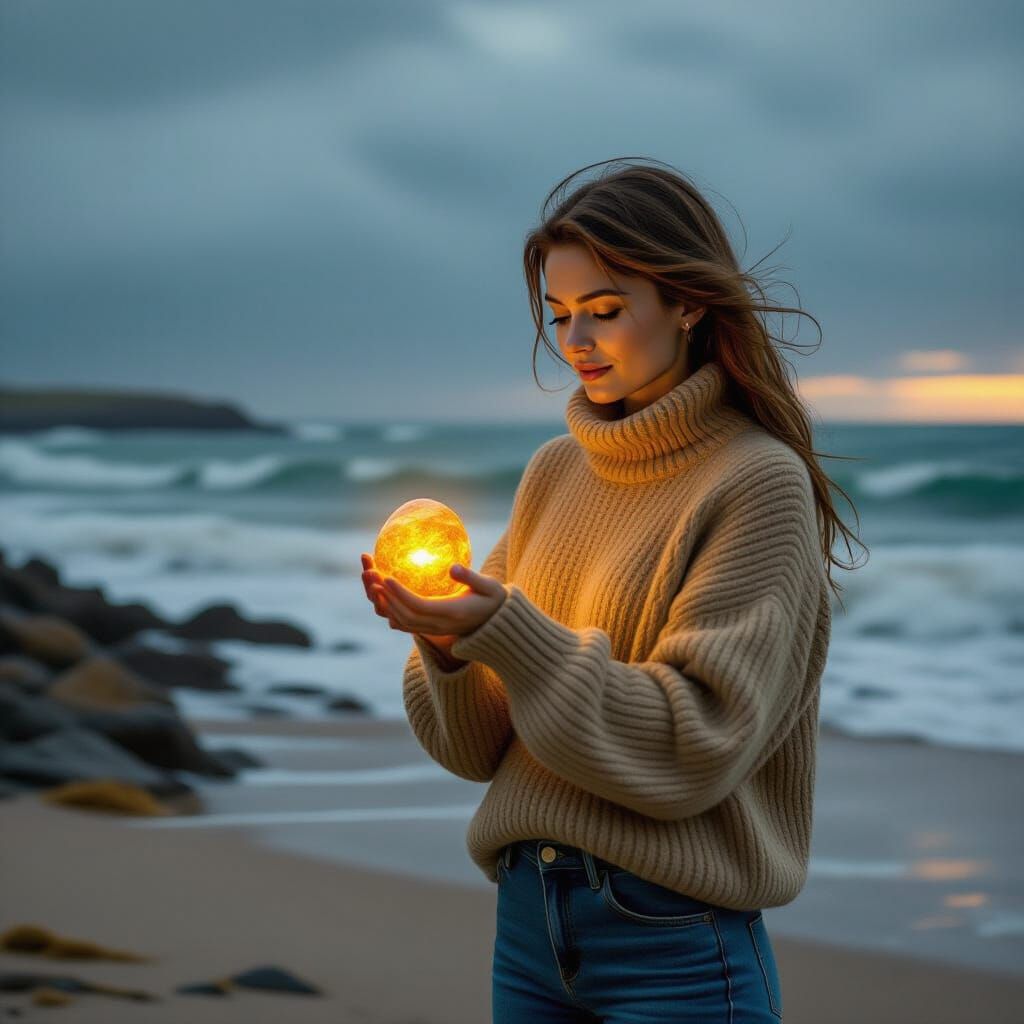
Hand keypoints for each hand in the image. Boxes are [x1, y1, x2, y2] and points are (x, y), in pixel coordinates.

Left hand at [360, 553, 506, 643]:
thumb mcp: (490, 587)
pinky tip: (380, 593)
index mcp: (452, 613)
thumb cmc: (494, 600)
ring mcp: (432, 629)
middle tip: (371, 573)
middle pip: (404, 616)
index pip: (420, 607)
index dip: (401, 595)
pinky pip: (403, 623)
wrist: (497, 624)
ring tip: (370, 579)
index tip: (387, 578)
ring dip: (381, 602)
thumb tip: (454, 567)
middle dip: (384, 596)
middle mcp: (439, 625)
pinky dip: (388, 610)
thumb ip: (472, 577)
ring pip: (400, 621)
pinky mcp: (429, 628)